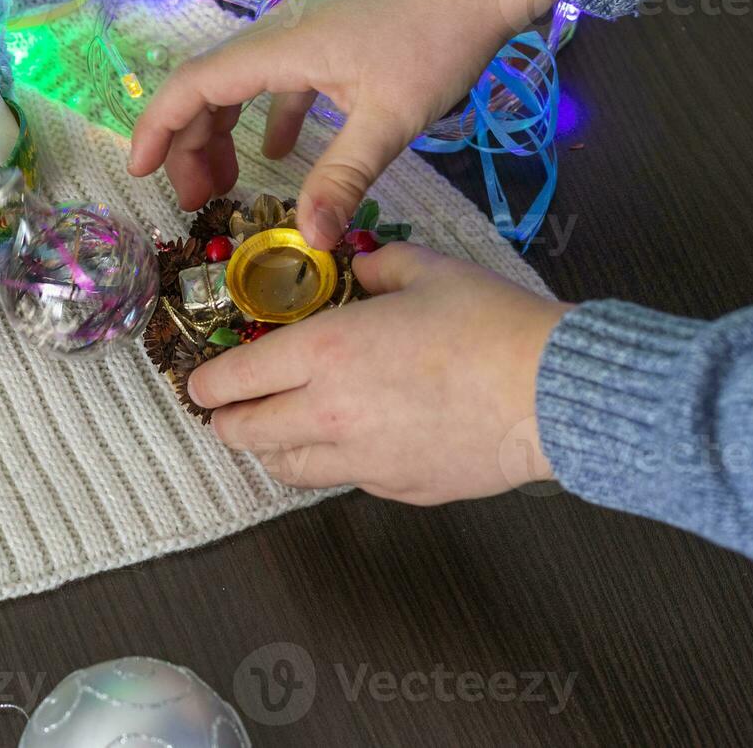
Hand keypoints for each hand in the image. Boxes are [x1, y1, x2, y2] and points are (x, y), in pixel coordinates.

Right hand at [128, 0, 554, 249]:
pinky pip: (276, 80)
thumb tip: (308, 240)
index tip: (141, 172)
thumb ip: (342, 178)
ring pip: (239, 84)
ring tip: (224, 183)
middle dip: (189, 145)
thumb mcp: (390, 119)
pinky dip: (265, 117)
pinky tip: (279, 152)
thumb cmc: (438, 38)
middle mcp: (279, 34)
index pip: (192, 86)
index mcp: (279, 48)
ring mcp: (304, 31)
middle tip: (195, 200)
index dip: (157, 128)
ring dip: (223, 132)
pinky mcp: (329, 35)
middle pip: (207, 88)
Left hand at [192, 243, 571, 502]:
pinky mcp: (396, 489)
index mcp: (324, 354)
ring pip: (286, 468)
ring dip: (269, 449)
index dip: (207, 383)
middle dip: (226, 421)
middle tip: (225, 410)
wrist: (553, 393)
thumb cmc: (490, 325)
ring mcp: (361, 460)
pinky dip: (330, 464)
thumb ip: (377, 266)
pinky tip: (345, 444)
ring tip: (274, 432)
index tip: (198, 382)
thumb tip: (360, 264)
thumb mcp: (426, 270)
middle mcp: (328, 413)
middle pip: (245, 433)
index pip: (236, 378)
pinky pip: (342, 480)